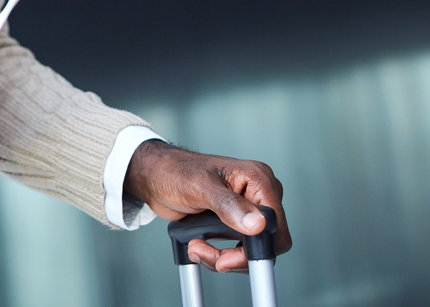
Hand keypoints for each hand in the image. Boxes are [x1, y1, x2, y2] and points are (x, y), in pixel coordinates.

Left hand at [123, 140, 291, 271]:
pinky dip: (220, 256)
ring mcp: (247, 209)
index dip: (256, 247)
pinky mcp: (235, 222)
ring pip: (252, 251)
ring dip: (224, 258)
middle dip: (236, 256)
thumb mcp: (199, 186)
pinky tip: (199, 247)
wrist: (154, 176)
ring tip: (197, 248)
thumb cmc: (173, 170)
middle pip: (266, 243)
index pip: (275, 225)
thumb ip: (228, 205)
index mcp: (257, 178)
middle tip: (208, 255)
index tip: (228, 258)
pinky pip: (239, 250)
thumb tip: (257, 225)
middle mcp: (257, 194)